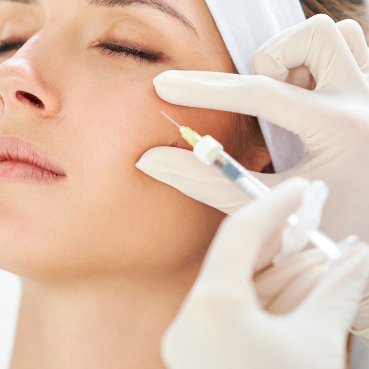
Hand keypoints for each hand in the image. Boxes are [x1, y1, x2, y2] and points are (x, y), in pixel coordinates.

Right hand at [136, 15, 368, 243]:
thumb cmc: (332, 231)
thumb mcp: (267, 207)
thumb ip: (208, 181)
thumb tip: (149, 160)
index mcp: (342, 129)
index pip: (259, 92)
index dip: (203, 89)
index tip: (164, 86)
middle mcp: (368, 101)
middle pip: (312, 34)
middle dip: (271, 61)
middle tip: (261, 101)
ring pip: (338, 33)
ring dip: (300, 58)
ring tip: (288, 99)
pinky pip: (354, 50)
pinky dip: (322, 65)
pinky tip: (307, 102)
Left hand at [162, 178, 368, 368]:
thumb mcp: (318, 337)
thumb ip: (337, 288)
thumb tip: (359, 255)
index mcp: (210, 306)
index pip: (240, 235)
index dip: (275, 206)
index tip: (302, 189)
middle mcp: (188, 323)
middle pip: (234, 264)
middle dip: (277, 243)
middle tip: (310, 220)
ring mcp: (189, 345)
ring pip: (235, 294)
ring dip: (279, 275)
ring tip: (321, 260)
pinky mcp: (198, 361)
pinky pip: (230, 320)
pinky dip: (264, 304)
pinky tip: (301, 292)